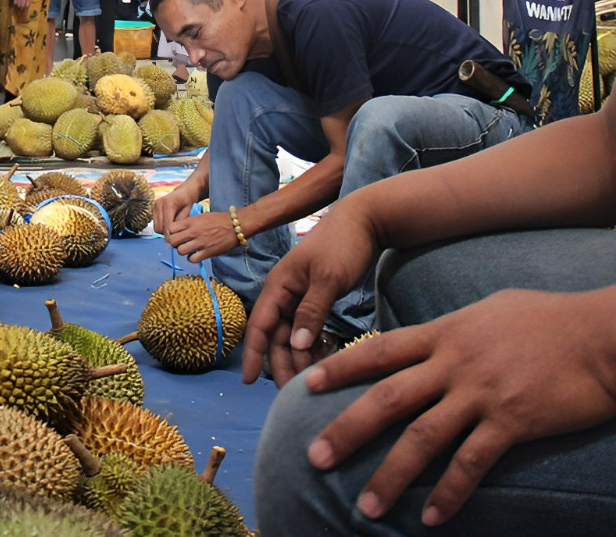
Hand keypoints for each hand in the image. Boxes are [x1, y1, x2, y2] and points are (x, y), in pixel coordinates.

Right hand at [151, 179, 199, 235]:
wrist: (184, 191)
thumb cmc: (189, 200)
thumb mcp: (188, 211)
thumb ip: (181, 222)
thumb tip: (175, 234)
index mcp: (168, 203)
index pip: (166, 226)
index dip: (172, 235)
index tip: (179, 239)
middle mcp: (158, 204)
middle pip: (160, 228)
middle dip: (168, 234)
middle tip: (178, 235)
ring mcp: (154, 206)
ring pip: (156, 228)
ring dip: (164, 231)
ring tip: (174, 229)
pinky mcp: (152, 208)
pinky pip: (155, 224)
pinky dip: (162, 226)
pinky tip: (170, 224)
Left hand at [165, 210, 240, 262]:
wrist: (236, 225)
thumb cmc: (219, 219)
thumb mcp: (201, 216)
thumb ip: (189, 222)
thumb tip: (179, 230)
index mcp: (191, 221)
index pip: (170, 228)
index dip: (171, 233)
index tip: (175, 234)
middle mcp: (193, 232)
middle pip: (172, 241)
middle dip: (174, 243)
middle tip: (180, 243)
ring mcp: (200, 242)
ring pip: (180, 251)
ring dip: (183, 251)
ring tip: (188, 249)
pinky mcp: (207, 252)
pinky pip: (192, 259)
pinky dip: (192, 258)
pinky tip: (196, 254)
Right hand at [242, 200, 379, 386]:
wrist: (366, 222)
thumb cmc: (343, 245)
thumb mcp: (329, 279)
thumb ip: (311, 311)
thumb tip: (294, 344)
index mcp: (279, 285)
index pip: (259, 324)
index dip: (253, 353)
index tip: (249, 381)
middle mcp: (285, 294)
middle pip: (275, 336)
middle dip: (280, 363)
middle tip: (290, 393)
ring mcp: (300, 298)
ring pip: (292, 335)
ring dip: (296, 358)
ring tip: (308, 383)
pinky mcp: (316, 301)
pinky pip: (307, 329)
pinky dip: (311, 346)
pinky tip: (321, 363)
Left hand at [303, 290, 615, 526]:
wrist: (604, 335)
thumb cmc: (550, 319)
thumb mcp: (490, 310)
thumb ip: (454, 329)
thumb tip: (432, 338)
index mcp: (445, 333)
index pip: (380, 350)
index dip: (341, 368)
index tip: (306, 386)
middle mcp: (454, 362)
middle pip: (387, 398)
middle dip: (347, 430)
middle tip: (314, 457)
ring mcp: (481, 392)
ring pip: (422, 437)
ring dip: (390, 475)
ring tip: (365, 507)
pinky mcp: (512, 421)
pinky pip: (471, 462)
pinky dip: (449, 492)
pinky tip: (432, 517)